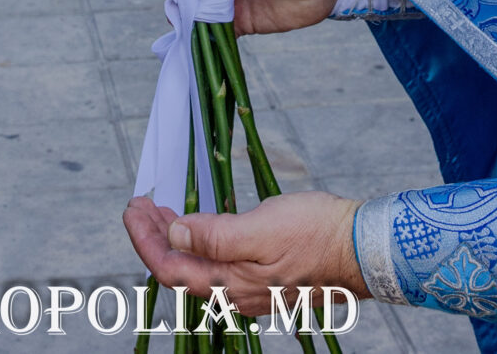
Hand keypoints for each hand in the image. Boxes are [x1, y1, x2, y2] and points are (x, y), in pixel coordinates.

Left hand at [122, 191, 363, 316]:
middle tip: (142, 204)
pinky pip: (219, 265)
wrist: (364, 247)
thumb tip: (174, 234)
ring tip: (164, 210)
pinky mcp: (266, 279)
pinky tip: (203, 226)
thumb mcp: (259, 227)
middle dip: (155, 235)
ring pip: (199, 267)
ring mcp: (251, 289)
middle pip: (179, 269)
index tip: (132, 207)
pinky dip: (201, 243)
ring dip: (176, 238)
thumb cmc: (316, 233)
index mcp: (229, 283)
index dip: (144, 237)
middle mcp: (235, 293)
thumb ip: (213, 235)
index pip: (168, 266)